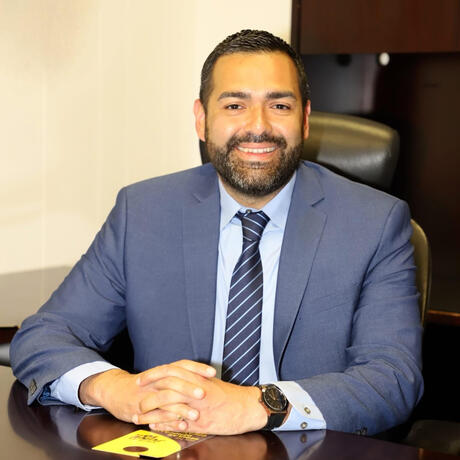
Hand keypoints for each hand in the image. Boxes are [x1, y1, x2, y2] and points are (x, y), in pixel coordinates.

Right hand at [78, 360, 215, 425]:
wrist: (115, 390)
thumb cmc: (144, 385)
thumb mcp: (160, 377)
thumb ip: (178, 377)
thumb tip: (203, 378)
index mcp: (163, 371)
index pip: (182, 364)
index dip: (197, 367)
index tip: (212, 372)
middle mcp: (156, 380)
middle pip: (174, 379)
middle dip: (190, 386)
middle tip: (204, 392)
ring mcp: (148, 394)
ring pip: (166, 399)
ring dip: (182, 407)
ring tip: (197, 414)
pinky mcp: (141, 409)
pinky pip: (157, 416)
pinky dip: (170, 421)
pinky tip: (182, 426)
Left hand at [136, 376, 267, 434]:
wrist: (248, 407)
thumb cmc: (230, 395)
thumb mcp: (211, 383)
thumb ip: (194, 381)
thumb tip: (177, 382)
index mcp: (198, 377)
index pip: (171, 370)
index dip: (154, 374)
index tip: (141, 379)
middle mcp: (197, 389)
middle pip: (167, 386)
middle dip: (148, 391)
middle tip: (136, 396)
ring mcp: (199, 406)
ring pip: (170, 405)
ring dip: (152, 410)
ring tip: (139, 414)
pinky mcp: (202, 422)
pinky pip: (180, 423)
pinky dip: (165, 425)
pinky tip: (154, 427)